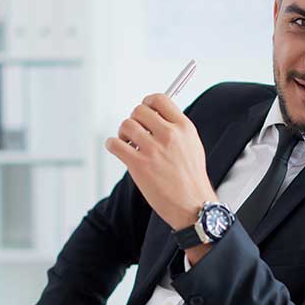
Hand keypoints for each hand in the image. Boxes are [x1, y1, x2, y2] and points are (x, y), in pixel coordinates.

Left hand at [105, 93, 217, 230]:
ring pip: (126, 125)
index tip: (144, 110)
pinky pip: (114, 144)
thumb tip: (157, 116)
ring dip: (123, 133)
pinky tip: (118, 150)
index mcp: (184, 128)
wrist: (192, 205)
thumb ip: (176, 129)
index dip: (147, 103)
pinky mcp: (138, 164)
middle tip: (136, 132)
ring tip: (128, 143)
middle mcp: (169, 135)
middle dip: (134, 120)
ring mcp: (153, 149)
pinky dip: (112, 145)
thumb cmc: (191, 180)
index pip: (160, 99)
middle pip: (139, 110)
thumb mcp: (192, 145)